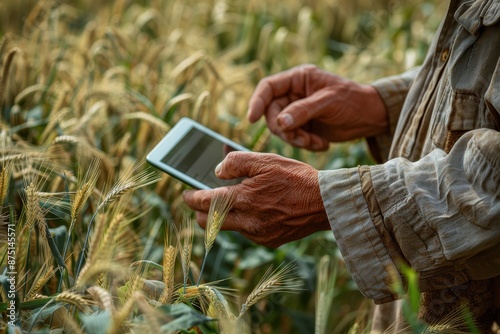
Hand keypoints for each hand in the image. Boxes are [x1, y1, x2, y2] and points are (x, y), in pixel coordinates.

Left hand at [182, 152, 329, 247]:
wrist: (325, 202)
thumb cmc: (296, 178)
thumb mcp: (265, 160)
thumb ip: (236, 162)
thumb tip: (217, 171)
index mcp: (243, 199)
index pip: (204, 203)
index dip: (191, 198)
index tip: (185, 194)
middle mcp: (247, 221)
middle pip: (209, 222)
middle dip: (200, 212)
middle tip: (202, 201)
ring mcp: (258, 234)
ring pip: (228, 227)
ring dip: (224, 215)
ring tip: (234, 199)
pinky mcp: (269, 241)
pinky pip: (247, 232)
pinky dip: (244, 220)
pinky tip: (255, 208)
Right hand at [247, 64, 387, 149]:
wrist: (370, 117)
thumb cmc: (352, 100)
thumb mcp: (328, 102)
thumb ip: (303, 111)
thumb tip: (279, 123)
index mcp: (298, 78)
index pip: (268, 87)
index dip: (257, 102)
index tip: (252, 119)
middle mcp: (294, 94)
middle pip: (272, 112)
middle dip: (284, 128)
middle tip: (300, 138)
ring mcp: (297, 111)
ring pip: (281, 128)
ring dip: (296, 139)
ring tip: (315, 143)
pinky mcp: (303, 127)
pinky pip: (293, 138)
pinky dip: (305, 144)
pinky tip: (322, 144)